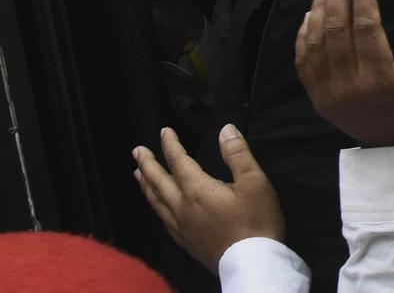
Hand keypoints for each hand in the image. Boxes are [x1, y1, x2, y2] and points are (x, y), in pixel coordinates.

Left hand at [133, 124, 282, 272]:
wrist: (253, 263)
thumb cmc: (256, 221)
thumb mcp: (255, 182)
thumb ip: (238, 154)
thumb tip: (225, 129)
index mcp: (198, 190)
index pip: (179, 162)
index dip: (170, 146)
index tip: (164, 131)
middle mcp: (183, 208)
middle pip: (159, 182)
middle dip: (148, 164)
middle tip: (137, 151)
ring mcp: (182, 228)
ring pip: (157, 202)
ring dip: (146, 185)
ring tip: (138, 174)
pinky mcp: (186, 243)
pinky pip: (163, 220)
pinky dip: (156, 207)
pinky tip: (157, 206)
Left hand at [294, 0, 393, 145]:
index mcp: (379, 80)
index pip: (365, 27)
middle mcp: (348, 87)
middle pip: (336, 30)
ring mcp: (328, 94)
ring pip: (316, 42)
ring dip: (318, 8)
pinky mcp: (317, 98)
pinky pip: (304, 61)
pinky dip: (304, 34)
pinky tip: (311, 12)